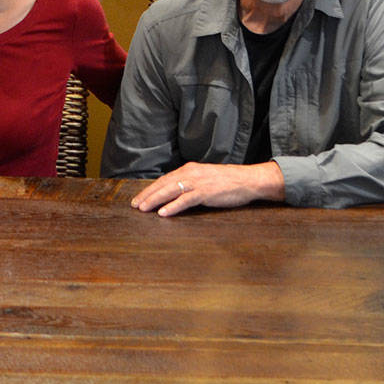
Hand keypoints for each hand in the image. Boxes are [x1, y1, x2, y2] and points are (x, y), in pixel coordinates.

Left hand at [130, 161, 278, 215]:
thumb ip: (191, 183)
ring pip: (170, 191)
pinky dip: (173, 206)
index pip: (165, 179)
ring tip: (143, 209)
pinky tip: (163, 213)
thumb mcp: (205, 178)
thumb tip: (176, 192)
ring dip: (155, 200)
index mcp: (189, 169)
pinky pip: (185, 200)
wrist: (248, 180)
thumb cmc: (228, 181)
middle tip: (135, 205)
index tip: (140, 197)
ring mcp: (198, 183)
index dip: (151, 189)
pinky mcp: (206, 192)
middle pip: (163, 184)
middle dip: (147, 195)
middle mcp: (191, 173)